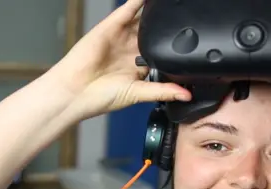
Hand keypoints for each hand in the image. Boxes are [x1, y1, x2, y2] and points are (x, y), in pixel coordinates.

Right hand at [47, 0, 190, 119]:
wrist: (76, 92)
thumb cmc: (99, 96)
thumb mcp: (138, 94)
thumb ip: (163, 91)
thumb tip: (186, 95)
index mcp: (140, 65)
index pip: (162, 51)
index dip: (175, 45)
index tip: (195, 40)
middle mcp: (131, 49)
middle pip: (155, 32)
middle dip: (169, 25)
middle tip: (189, 14)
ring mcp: (121, 36)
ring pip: (144, 18)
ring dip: (157, 11)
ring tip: (175, 3)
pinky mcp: (111, 26)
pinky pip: (129, 9)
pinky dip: (139, 2)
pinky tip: (150, 0)